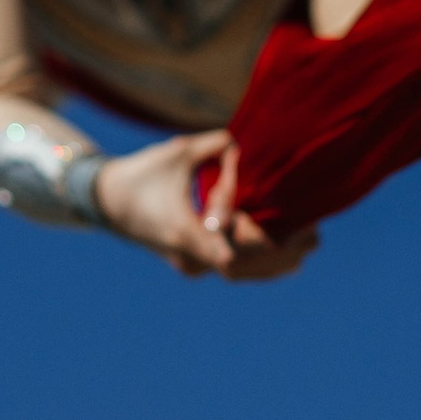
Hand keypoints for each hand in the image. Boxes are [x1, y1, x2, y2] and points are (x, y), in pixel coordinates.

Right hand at [95, 132, 319, 281]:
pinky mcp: (194, 264)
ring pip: (243, 273)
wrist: (106, 201)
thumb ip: (220, 146)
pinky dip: (261, 263)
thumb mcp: (180, 150)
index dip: (259, 247)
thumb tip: (256, 148)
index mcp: (183, 231)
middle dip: (282, 250)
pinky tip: (289, 255)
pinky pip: (235, 270)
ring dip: (276, 260)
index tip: (287, 236)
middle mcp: (189, 256)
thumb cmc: (142, 173)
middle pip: (245, 266)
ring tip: (309, 241)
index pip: (226, 253)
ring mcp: (191, 264)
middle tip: (314, 232)